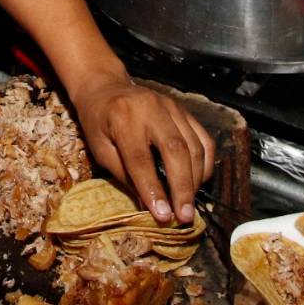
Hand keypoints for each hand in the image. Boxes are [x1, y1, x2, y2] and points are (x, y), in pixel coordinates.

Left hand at [67, 75, 214, 224]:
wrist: (106, 87)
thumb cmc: (99, 122)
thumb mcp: (99, 148)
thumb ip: (123, 174)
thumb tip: (148, 205)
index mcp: (123, 117)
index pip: (141, 159)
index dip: (153, 189)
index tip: (162, 216)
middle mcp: (151, 108)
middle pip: (175, 150)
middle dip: (182, 187)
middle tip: (184, 216)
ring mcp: (171, 107)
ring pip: (193, 146)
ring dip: (195, 180)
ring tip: (188, 205)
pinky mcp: (184, 110)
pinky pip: (203, 138)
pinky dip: (204, 163)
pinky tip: (198, 181)